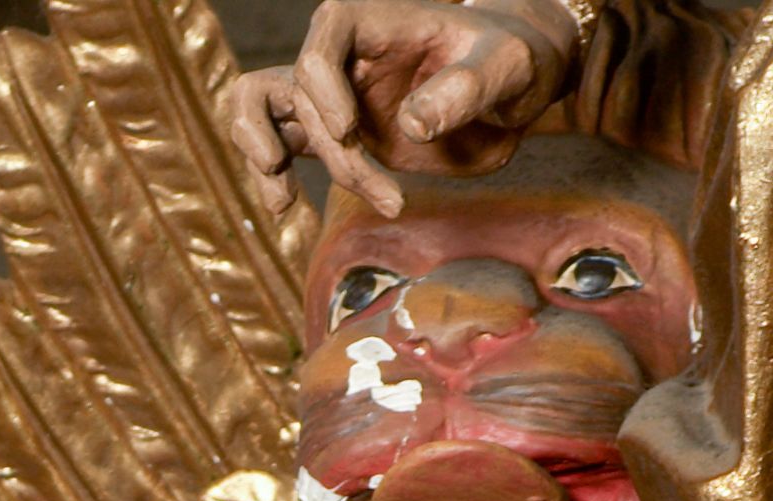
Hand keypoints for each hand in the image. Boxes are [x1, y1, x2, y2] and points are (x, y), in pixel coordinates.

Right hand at [224, 0, 575, 218]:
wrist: (511, 91)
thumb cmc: (512, 64)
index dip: (322, 83)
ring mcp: (333, 92)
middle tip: (388, 197)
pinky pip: (278, 142)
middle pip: (301, 90)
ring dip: (262, 154)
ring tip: (284, 203)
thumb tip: (414, 123)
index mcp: (379, 20)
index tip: (349, 130)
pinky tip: (284, 207)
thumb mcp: (506, 68)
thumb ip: (465, 89)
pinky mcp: (333, 132)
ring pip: (260, 105)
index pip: (325, 36)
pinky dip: (270, 175)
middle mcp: (345, 52)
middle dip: (335, 153)